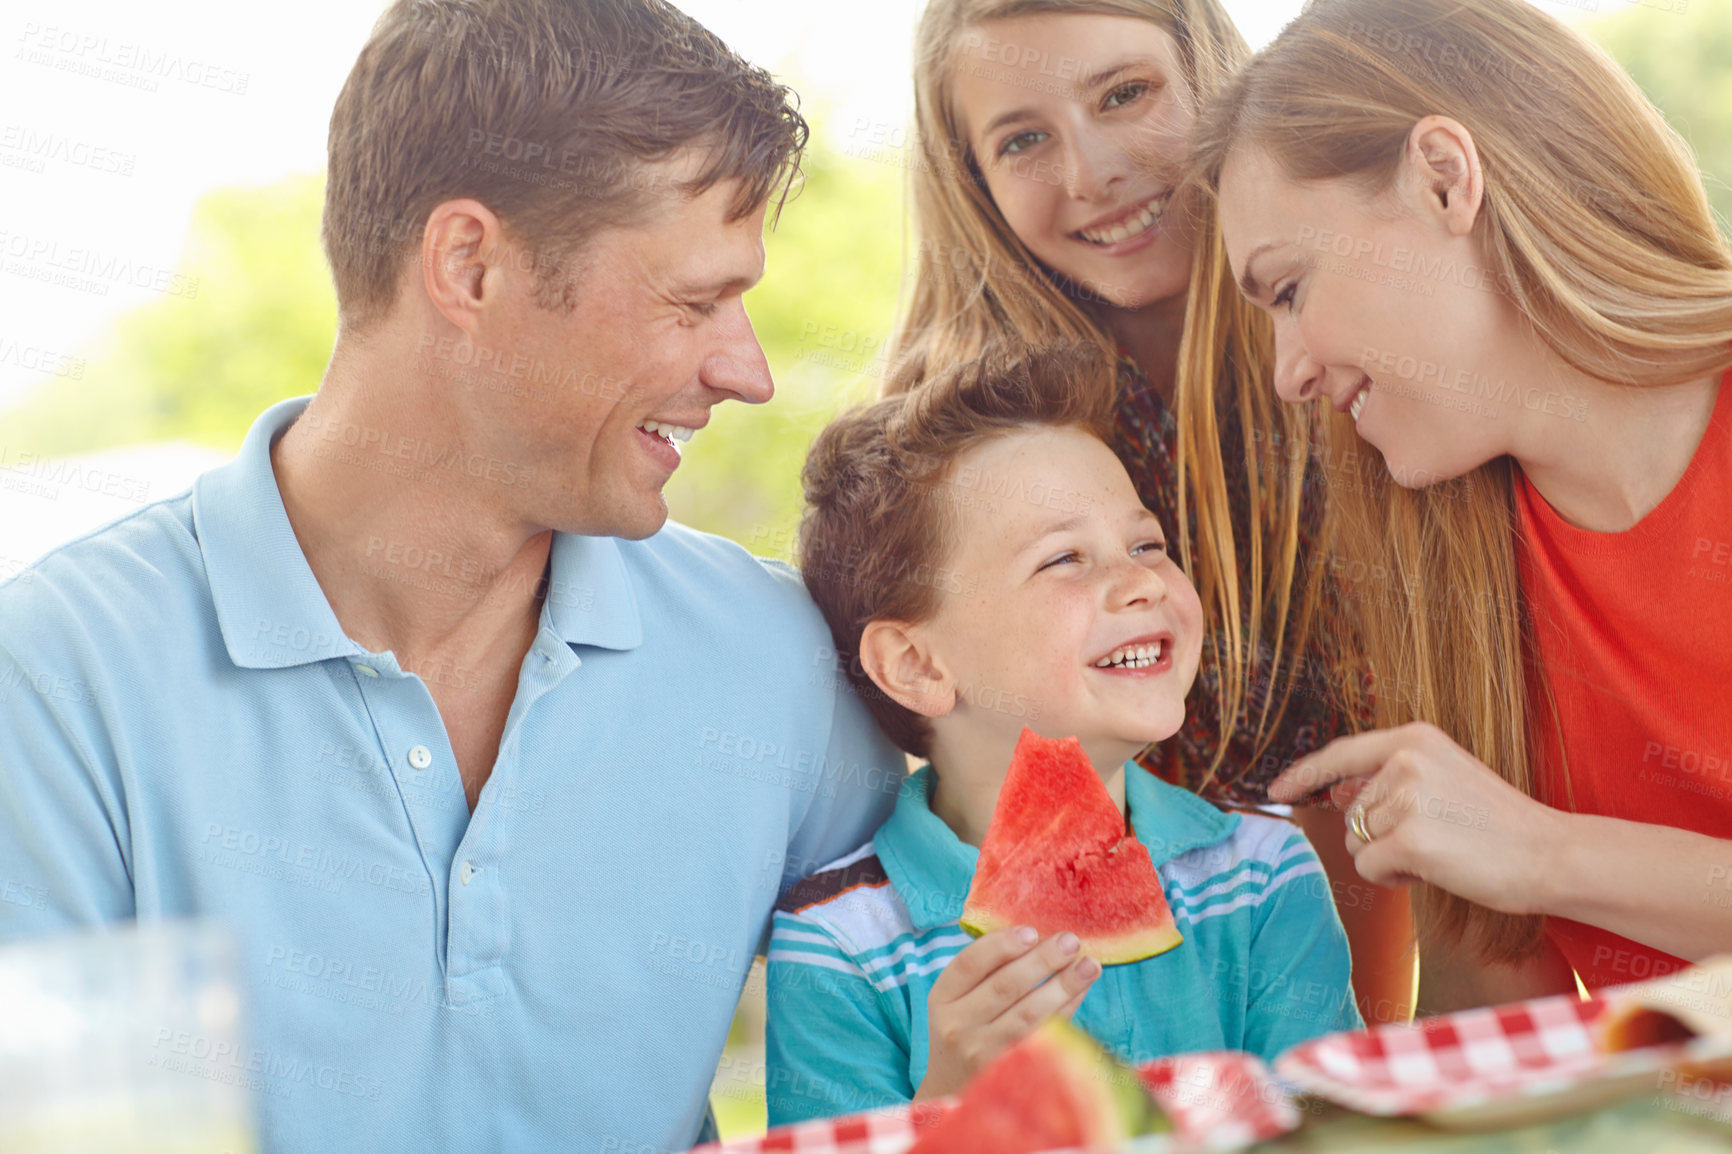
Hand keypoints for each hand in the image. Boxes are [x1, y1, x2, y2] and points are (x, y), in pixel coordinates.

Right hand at [913, 926, 1099, 1100]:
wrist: (952, 1087)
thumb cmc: (964, 1028)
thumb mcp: (957, 998)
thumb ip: (987, 969)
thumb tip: (1039, 937)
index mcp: (942, 997)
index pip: (969, 963)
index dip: (1002, 945)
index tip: (1032, 931)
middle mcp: (958, 1025)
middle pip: (1004, 986)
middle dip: (1042, 960)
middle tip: (1071, 941)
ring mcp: (982, 1052)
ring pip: (1028, 1013)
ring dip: (1063, 986)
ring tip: (1089, 965)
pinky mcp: (1008, 1070)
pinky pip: (1043, 1035)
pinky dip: (1065, 1011)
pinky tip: (1080, 992)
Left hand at [1266, 722, 1564, 914]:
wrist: (1551, 854)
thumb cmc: (1499, 826)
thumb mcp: (1443, 781)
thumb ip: (1391, 781)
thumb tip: (1337, 795)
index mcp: (1414, 738)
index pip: (1341, 753)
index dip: (1304, 774)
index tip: (1277, 790)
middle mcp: (1405, 760)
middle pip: (1350, 812)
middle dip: (1380, 836)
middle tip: (1437, 839)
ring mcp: (1406, 797)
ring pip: (1357, 842)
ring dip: (1390, 857)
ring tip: (1442, 851)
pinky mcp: (1410, 838)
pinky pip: (1368, 867)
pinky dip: (1394, 878)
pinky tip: (1436, 869)